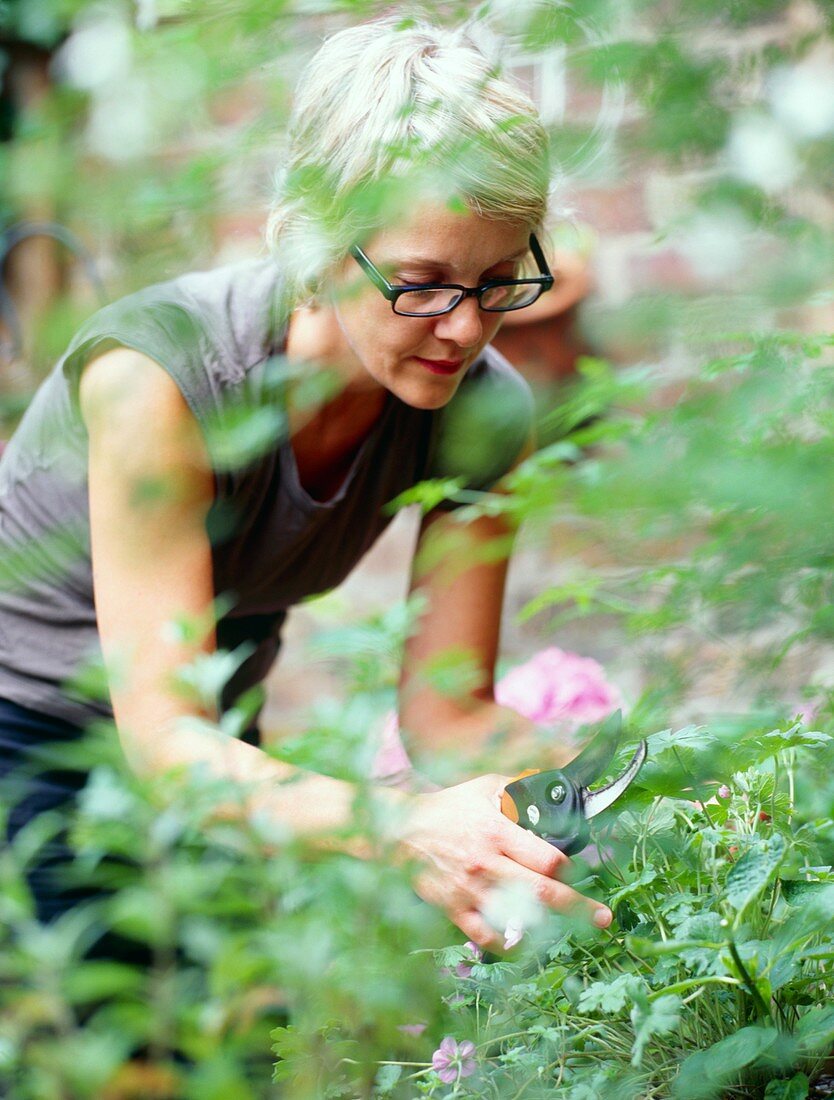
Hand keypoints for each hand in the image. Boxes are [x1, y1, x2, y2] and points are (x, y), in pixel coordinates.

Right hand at [395, 773, 612, 949]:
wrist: (401, 831)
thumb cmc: (449, 807)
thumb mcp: (485, 786)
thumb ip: (518, 791)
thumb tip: (551, 791)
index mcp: (497, 831)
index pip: (548, 858)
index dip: (571, 869)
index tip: (580, 872)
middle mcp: (488, 864)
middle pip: (543, 893)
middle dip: (579, 907)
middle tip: (603, 918)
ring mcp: (472, 891)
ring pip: (520, 920)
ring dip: (550, 929)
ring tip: (570, 932)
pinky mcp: (457, 910)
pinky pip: (490, 938)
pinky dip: (512, 945)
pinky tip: (528, 945)